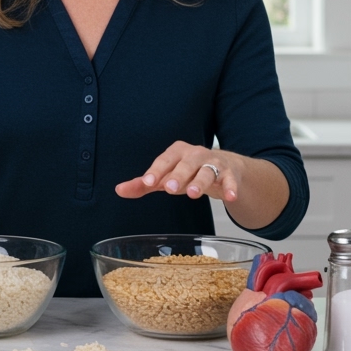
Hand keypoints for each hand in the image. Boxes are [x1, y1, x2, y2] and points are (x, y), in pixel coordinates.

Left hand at [114, 141, 238, 202]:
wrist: (224, 167)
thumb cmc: (189, 172)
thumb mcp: (166, 177)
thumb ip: (144, 184)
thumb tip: (119, 190)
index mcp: (177, 153)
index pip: (164, 160)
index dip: (156, 171)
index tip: (148, 183)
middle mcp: (195, 155)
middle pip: (186, 164)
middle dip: (178, 175)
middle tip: (170, 188)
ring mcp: (214, 163)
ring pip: (207, 171)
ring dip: (201, 182)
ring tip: (194, 194)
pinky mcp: (230, 174)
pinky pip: (230, 180)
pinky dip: (231, 187)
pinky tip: (230, 197)